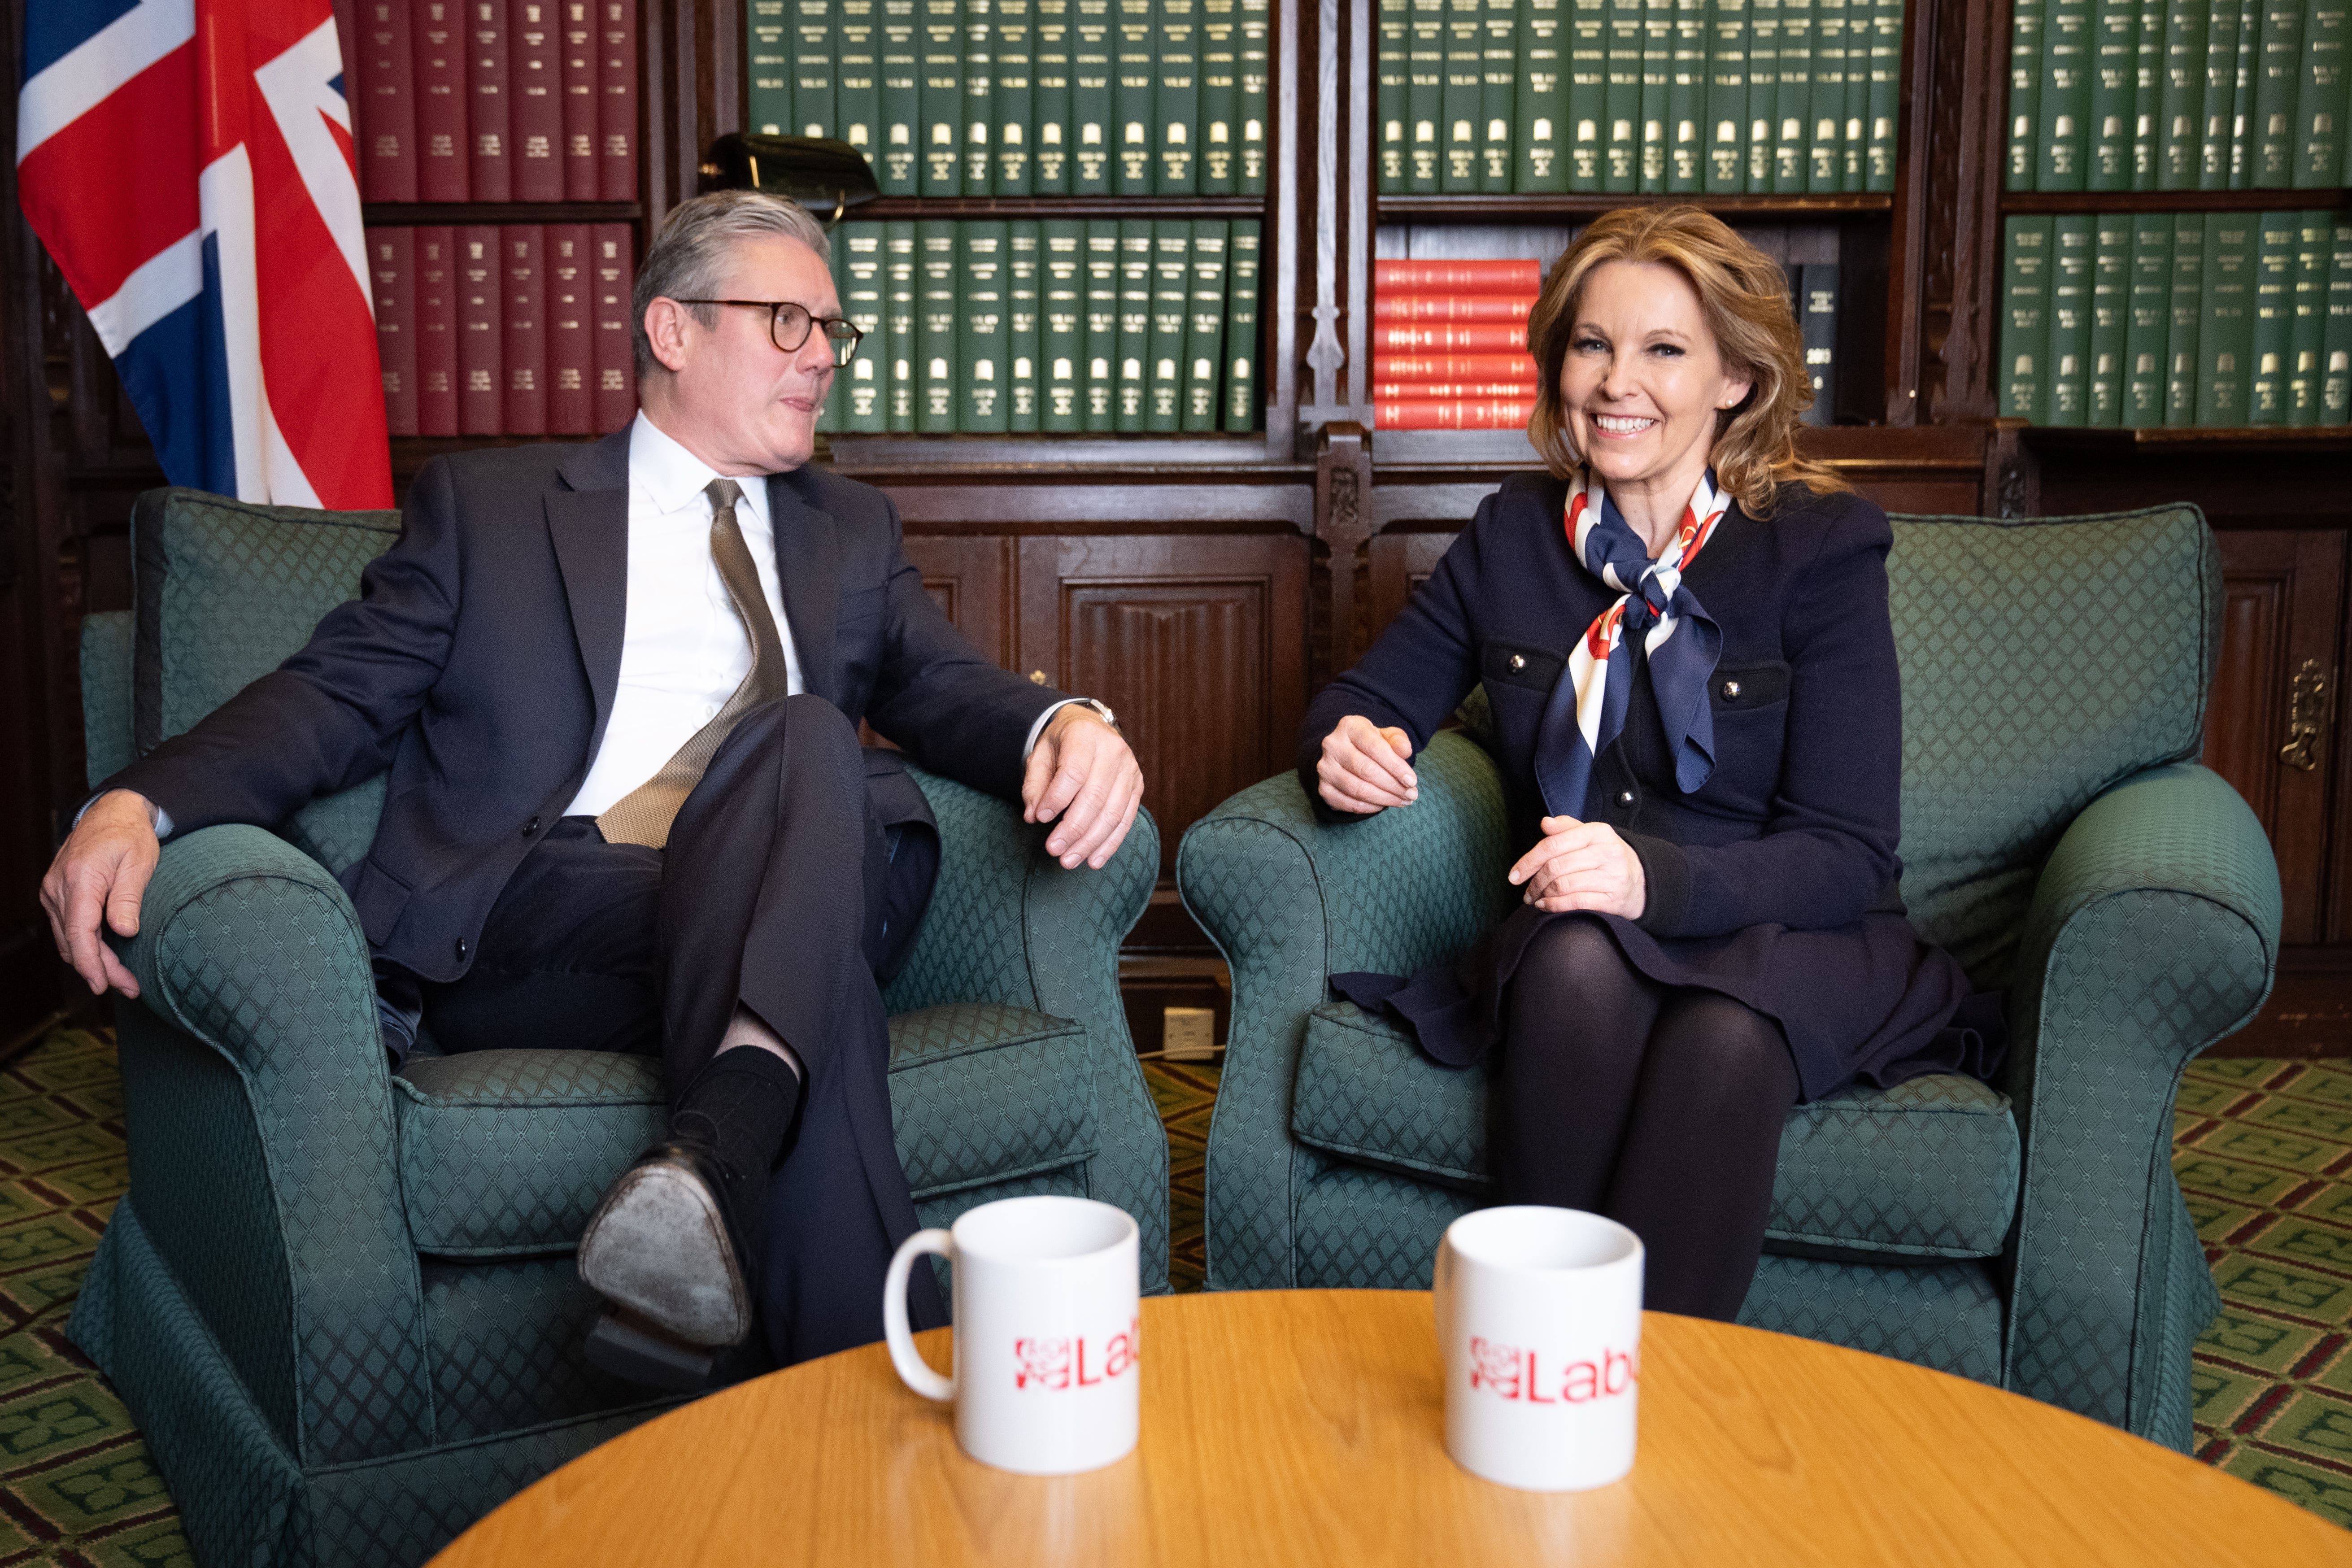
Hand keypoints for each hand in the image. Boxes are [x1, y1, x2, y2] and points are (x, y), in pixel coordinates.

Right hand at [39, 790, 160, 998]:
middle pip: (73, 941)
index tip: (103, 985)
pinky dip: (85, 944)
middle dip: (99, 969)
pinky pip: (67, 927)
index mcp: (79, 879)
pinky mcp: (57, 894)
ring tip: (123, 979)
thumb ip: (127, 897)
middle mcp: (58, 887)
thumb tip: (124, 932)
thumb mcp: (138, 863)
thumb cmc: (129, 835)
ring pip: (68, 938)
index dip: (90, 963)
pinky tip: (106, 956)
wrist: (111, 812)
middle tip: (130, 988)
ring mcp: (53, 891)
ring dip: (93, 960)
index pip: (79, 932)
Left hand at [1021, 706, 1144, 869]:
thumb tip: (1033, 815)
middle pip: (1095, 797)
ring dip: (1090, 842)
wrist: (1091, 727)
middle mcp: (1113, 750)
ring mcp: (1130, 769)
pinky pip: (1126, 820)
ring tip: (1069, 860)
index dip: (1057, 799)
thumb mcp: (1040, 754)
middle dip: (1073, 829)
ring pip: (1113, 813)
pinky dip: (1109, 844)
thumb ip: (1034, 784)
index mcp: (1085, 735)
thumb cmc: (1062, 744)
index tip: (1039, 818)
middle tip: (1053, 850)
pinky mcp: (1138, 786)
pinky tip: (1093, 860)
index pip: (1074, 773)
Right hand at [1316, 715, 1417, 813]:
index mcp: (1349, 727)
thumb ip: (1398, 740)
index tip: (1412, 781)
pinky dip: (1368, 808)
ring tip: (1402, 801)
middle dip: (1393, 786)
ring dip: (1384, 799)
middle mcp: (1332, 745)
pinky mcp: (1323, 788)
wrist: (1347, 753)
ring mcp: (1325, 768)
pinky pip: (1348, 803)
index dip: (1395, 767)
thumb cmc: (1371, 744)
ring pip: (1357, 789)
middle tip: (1411, 795)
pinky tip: (1383, 805)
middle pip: (1366, 770)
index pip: (1375, 748)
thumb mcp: (1386, 736)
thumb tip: (1405, 750)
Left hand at [1507, 815, 1645, 917]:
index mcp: (1598, 832)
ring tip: (1535, 898)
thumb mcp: (1591, 837)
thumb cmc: (1607, 858)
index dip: (1529, 861)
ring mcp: (1612, 877)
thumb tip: (1545, 823)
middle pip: (1556, 867)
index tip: (1514, 875)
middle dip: (1534, 882)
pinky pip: (1575, 902)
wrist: (1642, 882)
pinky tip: (1545, 906)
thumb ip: (1566, 828)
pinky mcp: (1613, 900)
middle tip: (1526, 891)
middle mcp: (1607, 852)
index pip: (1553, 844)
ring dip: (1542, 895)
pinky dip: (1554, 906)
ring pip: (1563, 885)